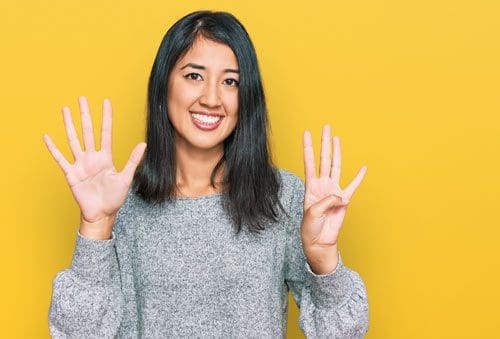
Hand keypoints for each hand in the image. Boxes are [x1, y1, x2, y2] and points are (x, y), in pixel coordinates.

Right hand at [43, 96, 146, 225]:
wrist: (102, 213)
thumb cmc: (114, 197)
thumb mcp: (126, 178)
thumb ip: (133, 160)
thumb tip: (143, 144)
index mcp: (106, 157)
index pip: (106, 132)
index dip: (106, 117)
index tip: (106, 102)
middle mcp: (92, 157)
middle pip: (88, 131)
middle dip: (85, 115)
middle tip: (82, 98)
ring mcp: (80, 164)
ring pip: (73, 140)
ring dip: (69, 125)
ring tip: (65, 110)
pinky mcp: (71, 174)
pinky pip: (60, 158)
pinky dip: (53, 148)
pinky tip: (47, 137)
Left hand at [301, 124, 365, 273]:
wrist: (319, 242)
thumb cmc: (311, 228)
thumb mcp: (313, 213)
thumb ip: (326, 201)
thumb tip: (341, 195)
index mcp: (311, 186)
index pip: (309, 162)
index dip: (307, 147)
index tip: (306, 133)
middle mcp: (322, 185)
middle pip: (324, 159)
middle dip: (324, 143)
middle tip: (325, 127)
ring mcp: (333, 191)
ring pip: (336, 166)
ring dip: (337, 152)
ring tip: (336, 138)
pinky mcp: (344, 201)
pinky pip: (353, 186)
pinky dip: (359, 177)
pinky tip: (363, 168)